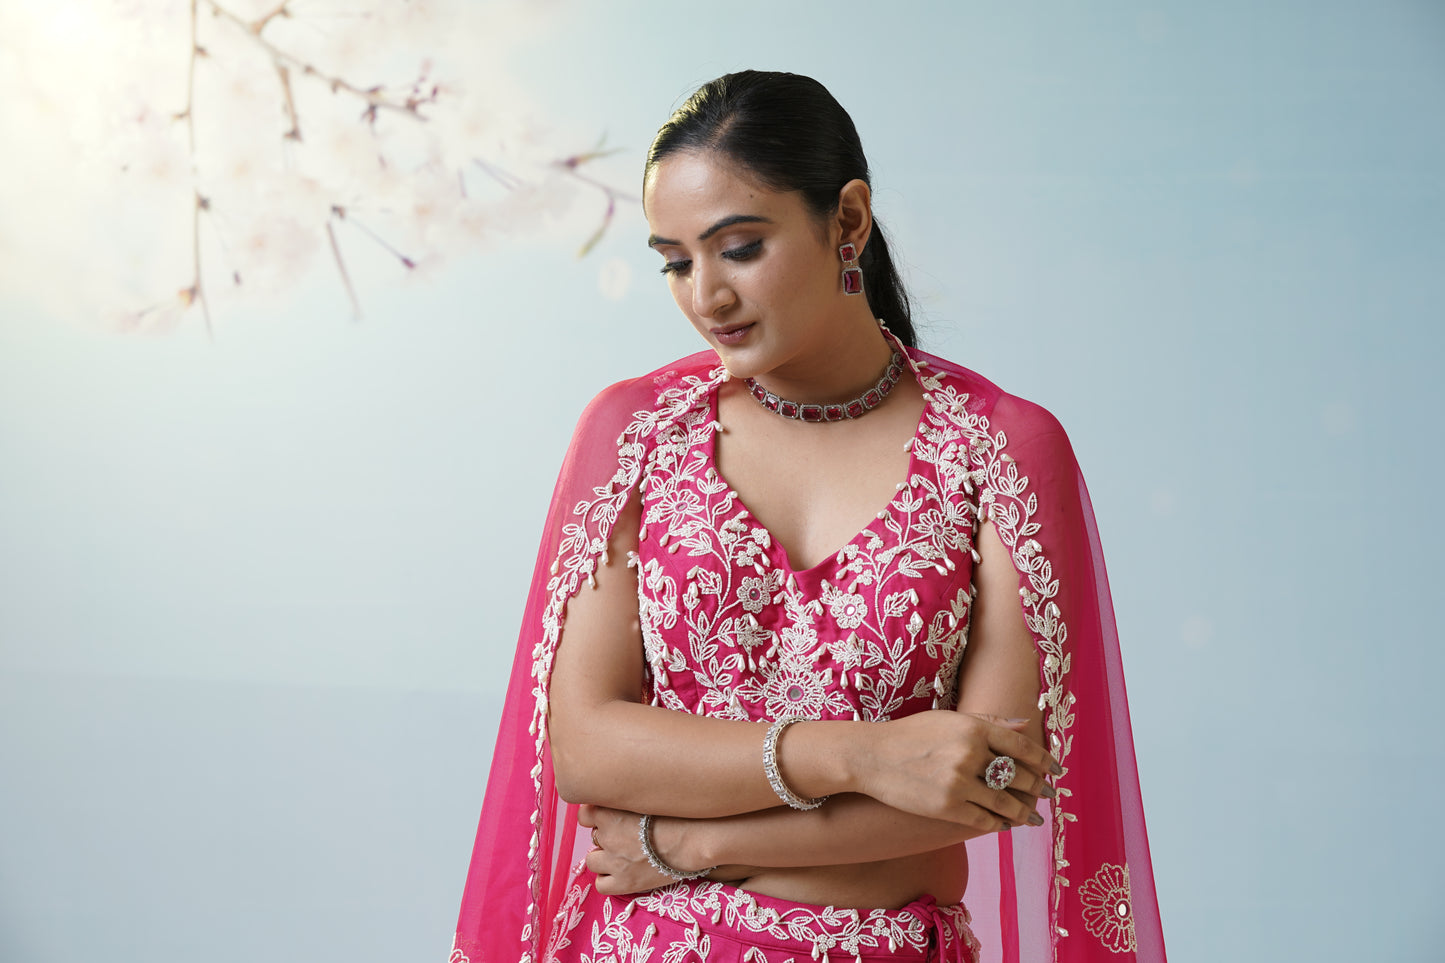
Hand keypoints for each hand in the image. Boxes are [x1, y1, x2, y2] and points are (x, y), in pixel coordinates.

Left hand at [578, 804, 677, 895]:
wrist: (693, 840)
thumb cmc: (677, 816)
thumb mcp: (646, 799)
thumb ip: (625, 801)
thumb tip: (614, 802)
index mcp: (610, 812)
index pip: (584, 814)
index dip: (596, 817)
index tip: (608, 818)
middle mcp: (608, 836)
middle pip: (593, 836)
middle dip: (605, 836)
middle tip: (627, 836)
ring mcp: (614, 861)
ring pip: (591, 860)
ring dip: (603, 858)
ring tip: (623, 856)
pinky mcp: (624, 882)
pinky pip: (600, 884)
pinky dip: (607, 879)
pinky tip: (622, 873)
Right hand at [855, 711, 1058, 832]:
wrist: (871, 756)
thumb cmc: (910, 735)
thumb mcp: (949, 719)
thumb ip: (989, 722)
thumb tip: (1026, 724)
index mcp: (973, 728)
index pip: (1021, 747)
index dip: (1044, 760)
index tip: (1056, 771)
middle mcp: (970, 753)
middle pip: (1017, 776)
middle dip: (1037, 788)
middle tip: (1048, 795)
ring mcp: (959, 781)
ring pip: (1004, 802)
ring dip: (1024, 812)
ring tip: (1033, 817)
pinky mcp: (947, 806)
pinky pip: (984, 819)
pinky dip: (998, 823)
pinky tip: (1005, 825)